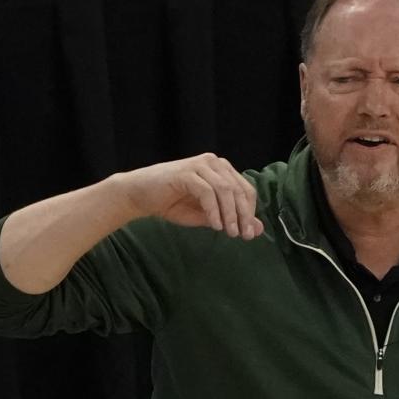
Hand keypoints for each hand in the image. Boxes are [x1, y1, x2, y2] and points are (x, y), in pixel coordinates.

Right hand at [117, 153, 263, 239]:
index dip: (250, 212)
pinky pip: (207, 192)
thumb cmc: (173, 203)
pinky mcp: (186, 172)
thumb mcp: (207, 215)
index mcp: (222, 170)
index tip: (250, 234)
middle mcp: (214, 163)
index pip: (246, 190)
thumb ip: (231, 219)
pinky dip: (214, 210)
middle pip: (239, 189)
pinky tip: (215, 225)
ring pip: (225, 190)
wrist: (140, 196)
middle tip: (244, 236)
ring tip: (231, 233)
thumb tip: (258, 229)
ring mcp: (200, 165)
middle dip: (244, 215)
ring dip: (230, 214)